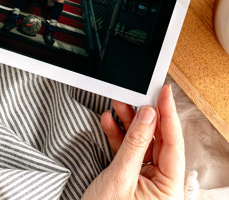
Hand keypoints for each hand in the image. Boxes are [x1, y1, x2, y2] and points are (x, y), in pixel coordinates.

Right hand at [82, 85, 184, 199]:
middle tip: (137, 95)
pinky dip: (118, 135)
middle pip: (157, 140)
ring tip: (118, 105)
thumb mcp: (120, 177)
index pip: (173, 144)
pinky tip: (110, 122)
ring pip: (141, 143)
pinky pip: (128, 150)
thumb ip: (135, 144)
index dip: (168, 115)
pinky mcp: (131, 175)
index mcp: (169, 190)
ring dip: (128, 123)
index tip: (164, 93)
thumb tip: (148, 116)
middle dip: (143, 116)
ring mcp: (146, 179)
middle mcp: (161, 184)